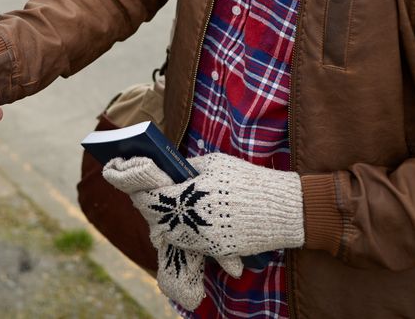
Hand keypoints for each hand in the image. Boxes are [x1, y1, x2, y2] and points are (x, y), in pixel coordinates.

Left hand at [103, 154, 303, 277]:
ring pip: (168, 234)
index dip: (138, 192)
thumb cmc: (246, 180)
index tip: (134, 185)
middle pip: (155, 217)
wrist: (281, 209)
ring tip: (159, 211)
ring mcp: (204, 237)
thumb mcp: (214, 163)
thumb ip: (186, 168)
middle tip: (144, 198)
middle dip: (147, 207)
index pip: (150, 197)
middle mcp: (194, 217)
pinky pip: (188, 244)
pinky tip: (181, 224)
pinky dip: (180, 234)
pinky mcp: (215, 251)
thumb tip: (165, 170)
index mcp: (192, 191)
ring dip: (161, 223)